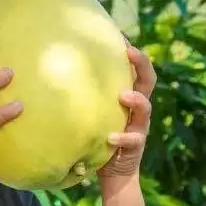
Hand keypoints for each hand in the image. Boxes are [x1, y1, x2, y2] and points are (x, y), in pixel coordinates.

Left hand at [99, 43, 153, 184]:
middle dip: (142, 63)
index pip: (136, 68)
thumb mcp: (95, 108)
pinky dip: (122, 138)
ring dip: (136, 100)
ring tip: (124, 96)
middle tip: (130, 51)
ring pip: (146, 109)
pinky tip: (110, 137)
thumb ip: (87, 91)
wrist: (113, 171)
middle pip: (148, 80)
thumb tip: (56, 65)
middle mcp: (138, 108)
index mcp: (130, 95)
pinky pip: (133, 140)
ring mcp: (139, 127)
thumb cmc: (98, 132)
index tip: (120, 34)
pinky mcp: (135, 147)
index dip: (132, 51)